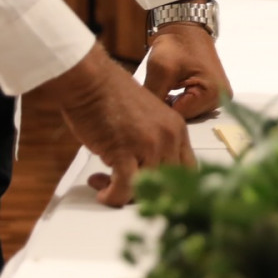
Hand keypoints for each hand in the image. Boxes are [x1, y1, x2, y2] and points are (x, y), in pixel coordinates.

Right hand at [28, 45, 194, 206]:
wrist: (90, 80)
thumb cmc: (109, 96)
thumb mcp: (146, 120)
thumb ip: (152, 144)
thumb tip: (143, 172)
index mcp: (177, 128)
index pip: (187, 169)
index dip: (169, 184)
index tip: (151, 188)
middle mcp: (169, 137)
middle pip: (169, 183)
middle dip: (145, 191)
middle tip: (122, 186)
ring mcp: (150, 144)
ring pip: (147, 188)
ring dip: (124, 194)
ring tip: (104, 184)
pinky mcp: (125, 151)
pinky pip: (125, 188)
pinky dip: (113, 197)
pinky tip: (103, 193)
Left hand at [142, 21, 230, 120]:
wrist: (186, 27)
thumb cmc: (177, 43)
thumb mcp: (161, 70)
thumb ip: (154, 97)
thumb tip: (144, 120)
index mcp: (213, 93)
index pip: (180, 118)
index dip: (160, 112)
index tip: (146, 102)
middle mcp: (221, 99)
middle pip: (186, 117)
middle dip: (167, 108)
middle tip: (153, 93)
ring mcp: (218, 97)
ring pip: (186, 112)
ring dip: (172, 104)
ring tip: (162, 89)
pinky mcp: (211, 93)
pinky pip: (191, 105)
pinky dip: (177, 100)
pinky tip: (169, 90)